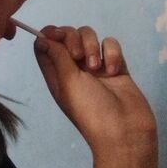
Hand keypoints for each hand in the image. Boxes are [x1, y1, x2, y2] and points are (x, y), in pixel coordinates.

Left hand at [34, 26, 157, 167]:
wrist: (125, 133)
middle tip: (79, 57)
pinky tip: (114, 71)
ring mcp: (95, 65)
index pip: (45, 43)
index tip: (58, 36)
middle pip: (67, 34)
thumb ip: (56, 56)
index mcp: (56, 73)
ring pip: (89, 36)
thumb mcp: (67, 82)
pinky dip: (112, 53)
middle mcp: (73, 67)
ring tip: (97, 67)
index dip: (49, 34)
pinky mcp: (115, 65)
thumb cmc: (90, 110)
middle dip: (73, 38)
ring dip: (93, 46)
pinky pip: (111, 44)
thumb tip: (41, 37)